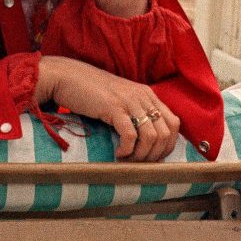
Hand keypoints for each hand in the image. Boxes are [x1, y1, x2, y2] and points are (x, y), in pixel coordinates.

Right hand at [37, 56, 180, 160]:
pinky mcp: (113, 107)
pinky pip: (131, 135)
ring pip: (151, 136)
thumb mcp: (119, 99)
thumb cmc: (89, 91)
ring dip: (141, 155)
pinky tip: (118, 153)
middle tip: (139, 163)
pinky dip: (127, 150)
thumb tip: (144, 139)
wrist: (67, 77)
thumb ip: (134, 111)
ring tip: (127, 160)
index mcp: (147, 94)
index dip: (168, 145)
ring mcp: (129, 101)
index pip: (174, 123)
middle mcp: (143, 96)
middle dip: (155, 154)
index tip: (153, 157)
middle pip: (166, 133)